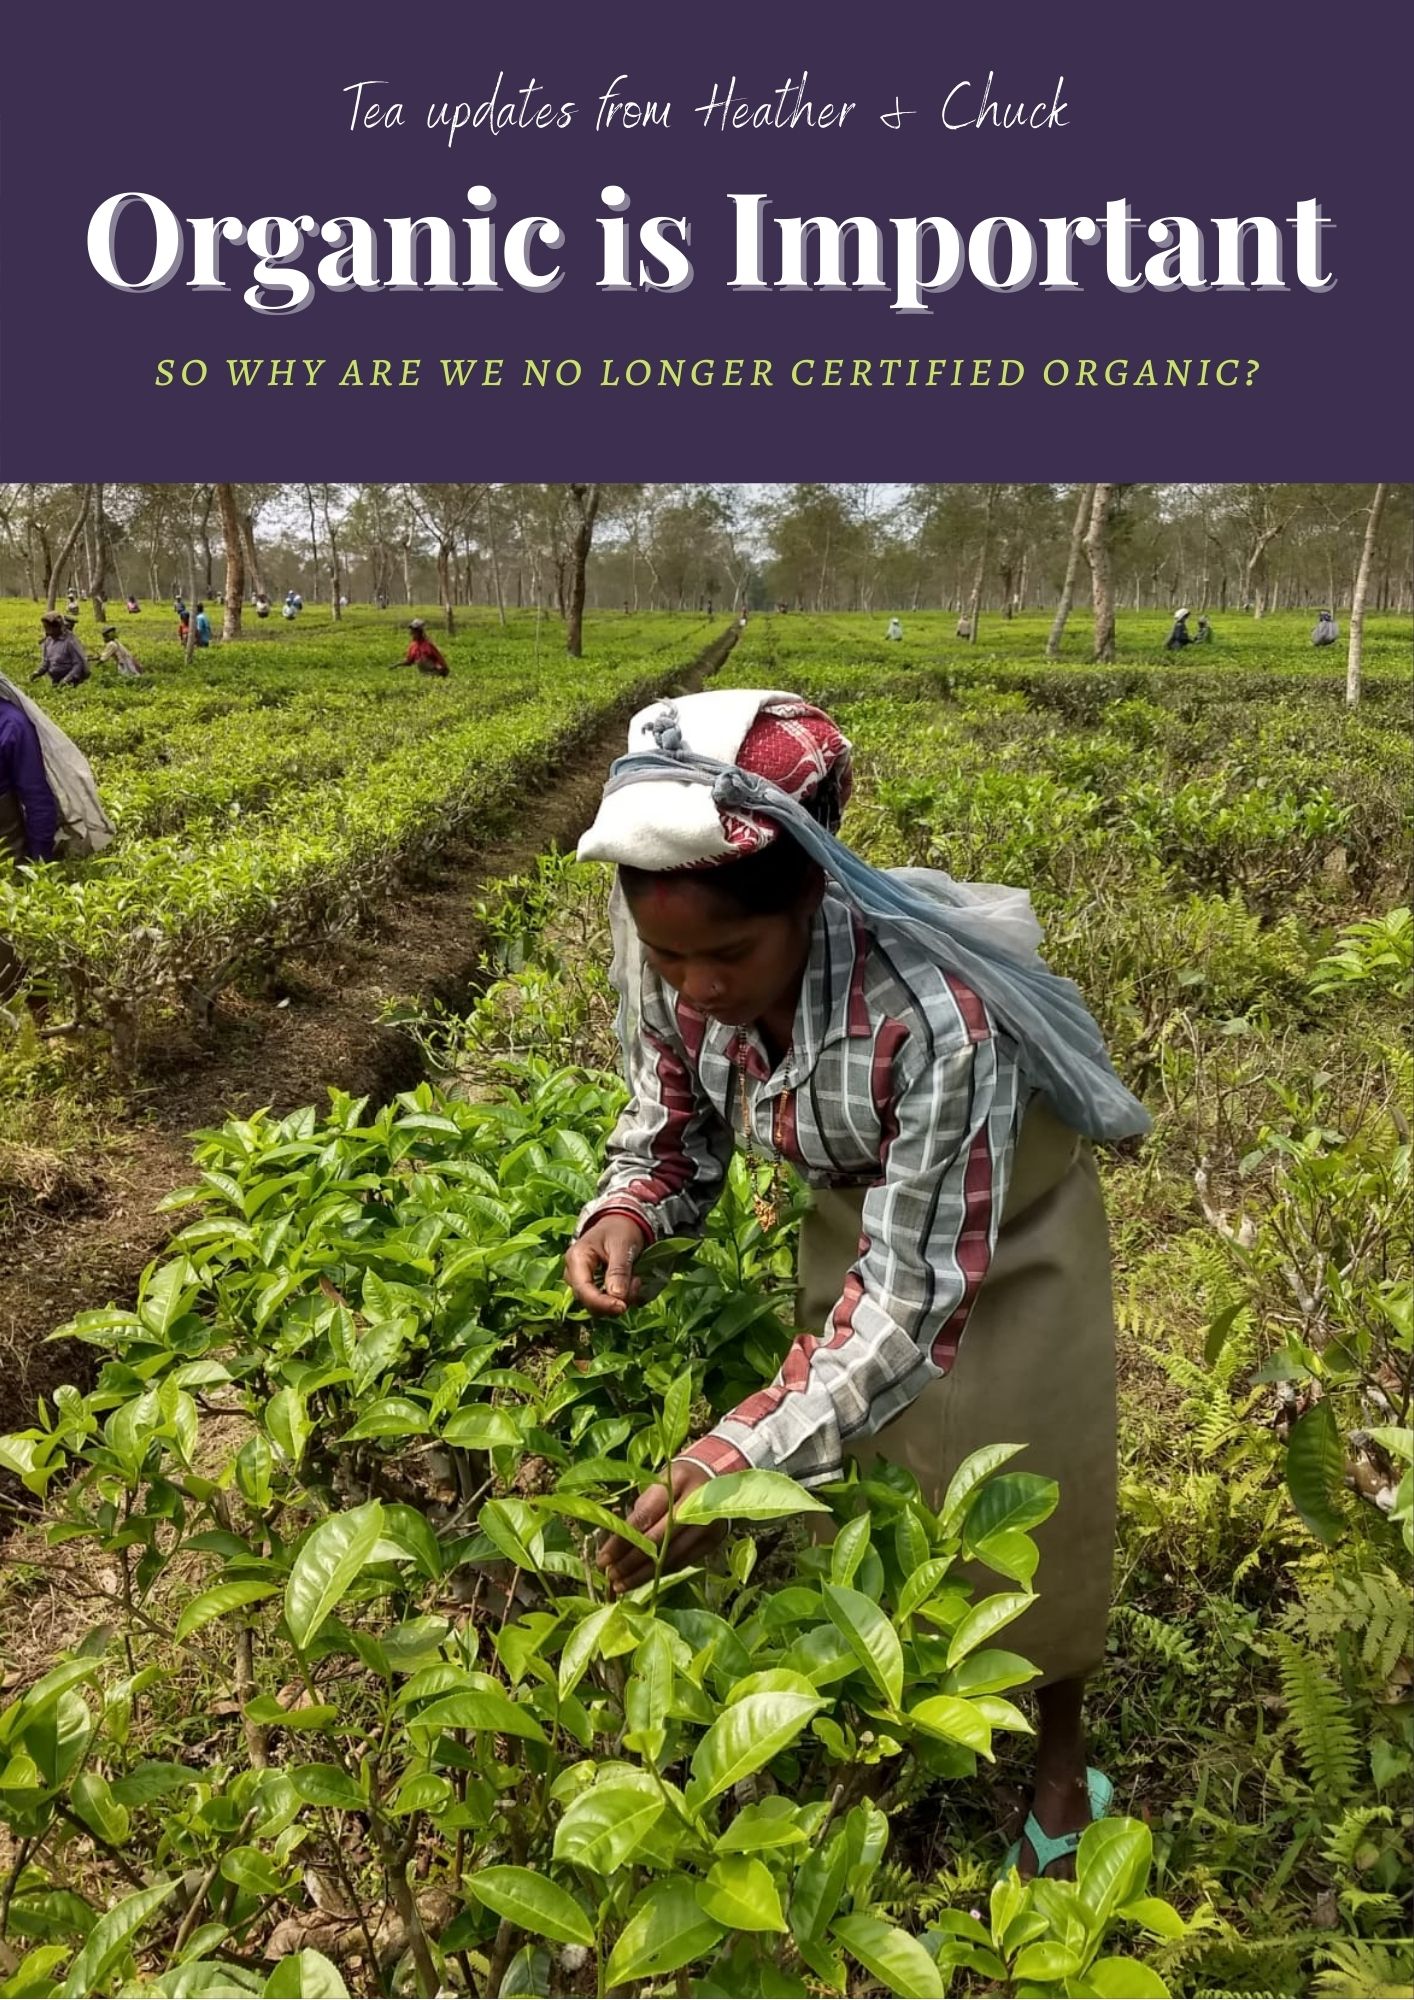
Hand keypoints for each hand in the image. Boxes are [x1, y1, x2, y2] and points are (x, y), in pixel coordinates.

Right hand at [564, 1214, 649, 1316]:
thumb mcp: (622, 1246)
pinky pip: (605, 1302)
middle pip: (589, 1302)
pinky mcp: (591, 1287)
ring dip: (620, 1299)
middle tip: (637, 1282)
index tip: (623, 1307)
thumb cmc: (620, 1230)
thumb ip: (618, 1271)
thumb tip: (617, 1297)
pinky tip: (631, 1283)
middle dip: (615, 1300)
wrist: (620, 1223)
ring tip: (636, 1279)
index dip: (602, 1304)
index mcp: (576, 1258)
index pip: (583, 1290)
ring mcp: (581, 1281)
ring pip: (598, 1305)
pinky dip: (621, 1298)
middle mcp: (573, 1273)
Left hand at [598, 1458, 722, 1593]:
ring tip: (622, 1584)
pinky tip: (644, 1579)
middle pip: (657, 1541)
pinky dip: (662, 1572)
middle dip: (630, 1562)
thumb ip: (641, 1510)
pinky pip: (683, 1561)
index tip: (603, 1559)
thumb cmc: (677, 1481)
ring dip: (644, 1574)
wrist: (716, 1477)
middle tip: (610, 1576)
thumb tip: (616, 1543)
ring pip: (670, 1557)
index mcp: (677, 1483)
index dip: (622, 1542)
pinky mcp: (713, 1540)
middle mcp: (695, 1504)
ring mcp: (707, 1524)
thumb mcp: (658, 1483)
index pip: (644, 1519)